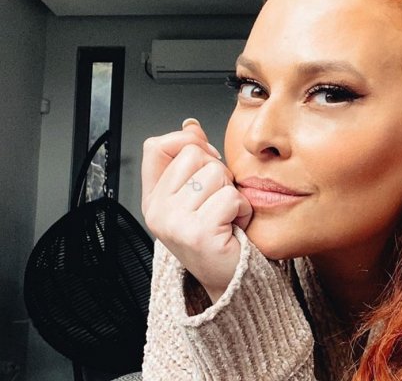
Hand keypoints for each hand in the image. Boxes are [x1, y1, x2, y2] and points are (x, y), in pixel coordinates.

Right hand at [141, 118, 252, 302]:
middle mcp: (157, 211)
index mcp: (153, 199)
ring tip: (227, 217)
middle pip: (195, 154)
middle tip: (219, 203)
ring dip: (233, 193)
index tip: (206, 162)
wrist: (232, 278)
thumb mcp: (199, 194)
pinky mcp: (198, 234)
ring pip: (216, 173)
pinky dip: (243, 210)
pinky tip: (235, 227)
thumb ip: (193, 159)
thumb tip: (190, 126)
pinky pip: (231, 197)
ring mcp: (174, 223)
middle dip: (219, 173)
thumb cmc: (220, 236)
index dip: (187, 143)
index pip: (156, 145)